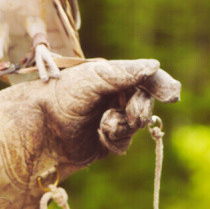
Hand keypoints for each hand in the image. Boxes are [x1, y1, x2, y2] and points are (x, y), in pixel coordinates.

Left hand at [0, 58, 179, 208]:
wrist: (36, 128)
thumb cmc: (61, 95)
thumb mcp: (94, 78)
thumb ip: (125, 72)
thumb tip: (155, 65)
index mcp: (113, 75)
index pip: (147, 78)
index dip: (162, 85)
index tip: (173, 94)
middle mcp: (115, 95)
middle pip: (147, 102)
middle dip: (139, 108)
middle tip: (131, 112)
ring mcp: (112, 118)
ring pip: (138, 125)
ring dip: (124, 125)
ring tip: (103, 124)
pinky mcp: (105, 141)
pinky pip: (125, 143)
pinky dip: (115, 139)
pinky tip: (99, 135)